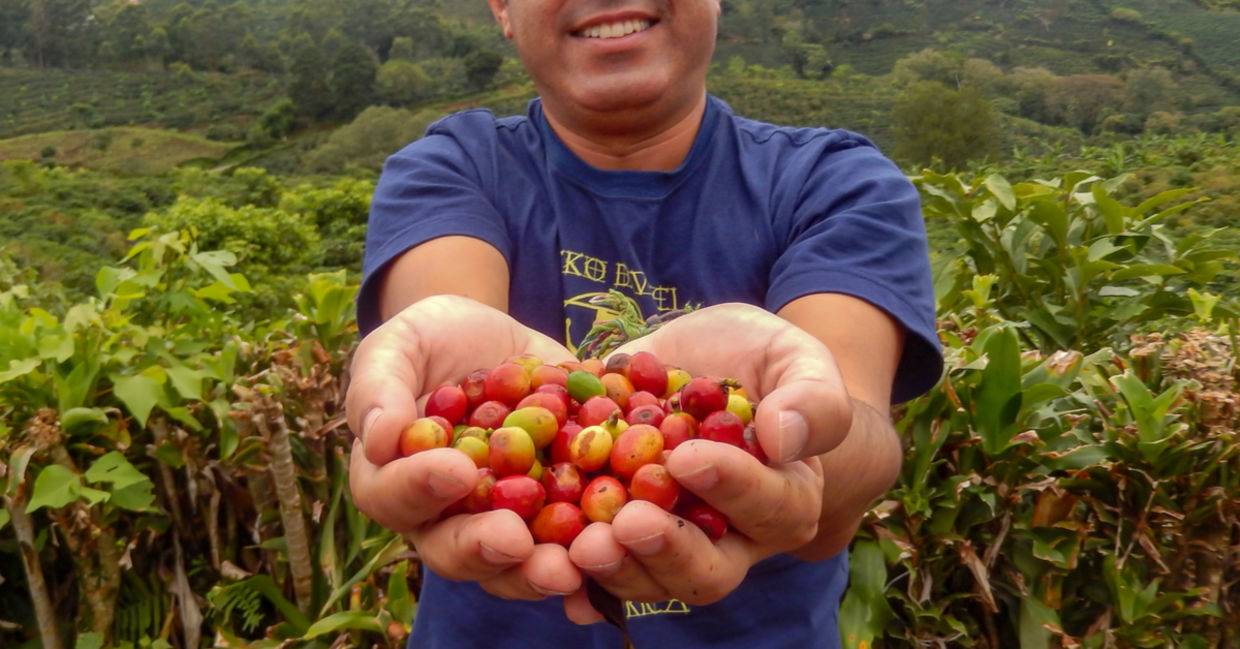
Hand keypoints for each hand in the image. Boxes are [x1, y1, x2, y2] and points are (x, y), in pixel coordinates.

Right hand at [346, 294, 581, 600]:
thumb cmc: (428, 340)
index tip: (456, 470)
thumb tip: (378, 437)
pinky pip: (574, 540)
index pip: (393, 497)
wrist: (492, 336)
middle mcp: (444, 516)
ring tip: (572, 566)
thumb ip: (380, 386)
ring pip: (515, 564)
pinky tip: (621, 545)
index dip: (420, 489)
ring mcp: (503, 519)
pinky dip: (596, 551)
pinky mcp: (555, 510)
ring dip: (542, 570)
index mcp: (393, 480)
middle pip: (455, 550)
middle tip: (516, 541)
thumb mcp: (398, 344)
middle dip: (486, 550)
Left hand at [562, 303, 852, 620]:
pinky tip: (543, 566)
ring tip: (580, 543)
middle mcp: (729, 540)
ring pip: (646, 580)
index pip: (766, 507)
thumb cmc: (762, 361)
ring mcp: (668, 543)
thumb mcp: (796, 359)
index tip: (687, 458)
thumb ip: (811, 399)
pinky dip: (568, 576)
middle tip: (628, 523)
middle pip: (706, 571)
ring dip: (612, 567)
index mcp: (783, 502)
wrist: (702, 363)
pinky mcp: (614, 532)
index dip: (730, 488)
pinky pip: (593, 568)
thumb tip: (785, 438)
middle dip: (665, 550)